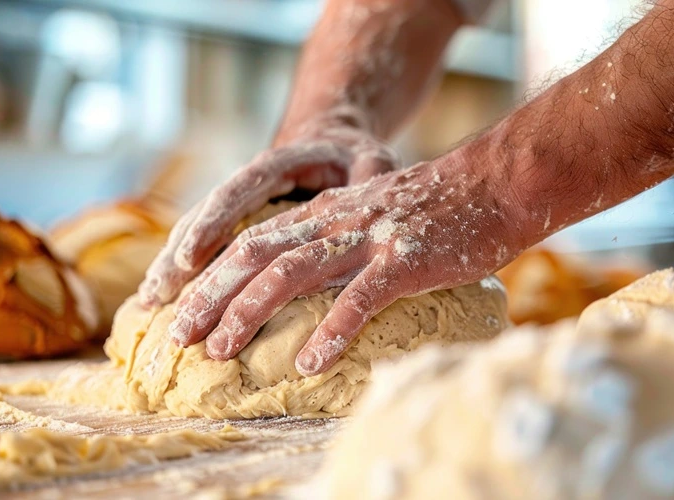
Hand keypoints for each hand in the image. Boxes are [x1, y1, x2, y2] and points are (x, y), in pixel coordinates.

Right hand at [138, 122, 398, 306]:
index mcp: (277, 164)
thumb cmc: (352, 153)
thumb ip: (370, 178)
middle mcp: (247, 183)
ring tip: (146, 304)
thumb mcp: (369, 161)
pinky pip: (201, 246)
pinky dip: (181, 272)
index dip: (213, 224)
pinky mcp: (234, 222)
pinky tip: (159, 302)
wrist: (330, 139)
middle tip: (156, 296)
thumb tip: (375, 197)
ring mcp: (236, 203)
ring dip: (170, 267)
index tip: (190, 258)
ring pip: (193, 233)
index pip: (239, 191)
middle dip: (178, 258)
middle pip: (204, 217)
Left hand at [167, 152, 524, 375]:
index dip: (209, 275)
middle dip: (210, 296)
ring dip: (249, 312)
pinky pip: (359, 298)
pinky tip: (309, 364)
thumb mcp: (375, 209)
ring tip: (220, 351)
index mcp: (326, 212)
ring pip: (291, 273)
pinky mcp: (405, 260)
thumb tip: (308, 276)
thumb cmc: (442, 205)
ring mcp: (369, 238)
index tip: (179, 308)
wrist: (497, 182)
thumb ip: (340, 234)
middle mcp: (336, 221)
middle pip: (255, 255)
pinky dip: (330, 331)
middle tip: (177, 336)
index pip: (251, 241)